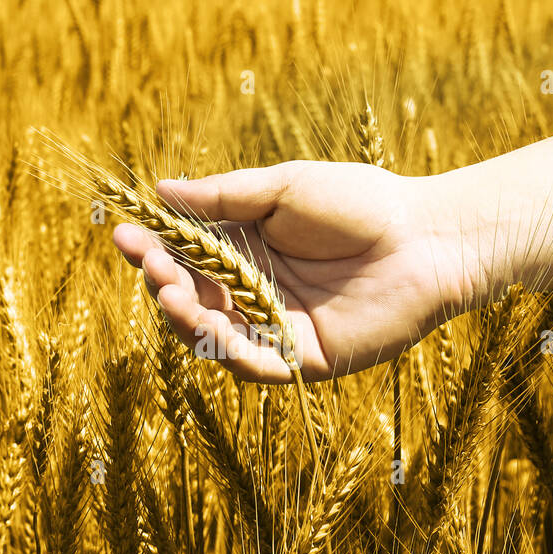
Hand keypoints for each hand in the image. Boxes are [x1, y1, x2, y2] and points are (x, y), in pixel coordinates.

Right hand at [111, 161, 476, 382]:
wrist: (428, 237)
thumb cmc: (362, 202)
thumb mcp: (283, 189)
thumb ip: (224, 199)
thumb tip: (161, 191)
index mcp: (246, 249)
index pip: (184, 256)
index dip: (152, 250)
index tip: (124, 234)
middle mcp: (255, 291)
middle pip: (192, 299)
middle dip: (164, 283)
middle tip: (152, 266)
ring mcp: (278, 327)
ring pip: (215, 337)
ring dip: (187, 319)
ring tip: (173, 294)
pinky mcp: (305, 358)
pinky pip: (257, 365)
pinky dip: (230, 352)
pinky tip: (211, 328)